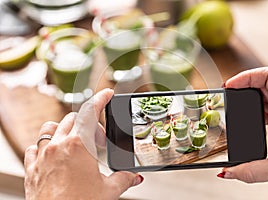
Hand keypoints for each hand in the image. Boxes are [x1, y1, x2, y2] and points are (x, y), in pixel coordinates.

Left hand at [24, 89, 142, 199]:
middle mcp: (58, 145)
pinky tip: (55, 157)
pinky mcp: (32, 167)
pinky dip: (47, 146)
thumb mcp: (108, 191)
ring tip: (76, 144)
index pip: (91, 112)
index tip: (107, 93)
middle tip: (99, 142)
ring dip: (65, 130)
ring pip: (51, 128)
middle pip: (74, 119)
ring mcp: (42, 155)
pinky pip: (36, 147)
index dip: (101, 99)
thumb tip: (135, 177)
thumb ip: (124, 179)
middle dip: (90, 125)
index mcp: (79, 146)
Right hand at [219, 67, 267, 185]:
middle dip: (244, 88)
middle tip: (230, 97)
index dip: (245, 76)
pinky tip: (260, 121)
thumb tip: (228, 171)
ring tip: (242, 112)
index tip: (230, 86)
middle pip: (266, 82)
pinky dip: (262, 109)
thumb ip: (252, 172)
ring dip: (253, 99)